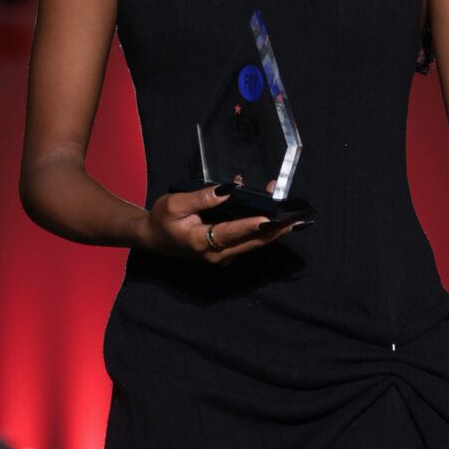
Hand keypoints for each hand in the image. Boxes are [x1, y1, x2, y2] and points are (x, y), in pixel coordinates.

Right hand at [139, 183, 305, 262]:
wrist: (155, 238)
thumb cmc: (163, 219)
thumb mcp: (175, 204)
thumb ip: (201, 198)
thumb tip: (227, 191)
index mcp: (200, 242)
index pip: (229, 233)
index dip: (249, 225)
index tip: (267, 218)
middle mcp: (215, 254)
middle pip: (249, 243)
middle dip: (273, 230)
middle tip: (294, 219)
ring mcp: (222, 256)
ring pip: (252, 244)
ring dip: (271, 230)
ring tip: (291, 217)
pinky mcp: (226, 254)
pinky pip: (246, 242)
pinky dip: (260, 230)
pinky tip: (273, 217)